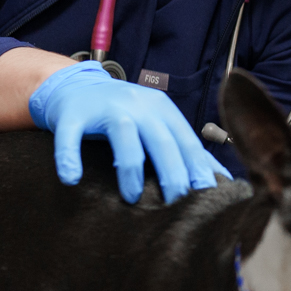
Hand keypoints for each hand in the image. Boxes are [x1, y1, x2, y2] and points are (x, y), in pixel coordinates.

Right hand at [28, 61, 227, 204]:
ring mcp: (105, 107)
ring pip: (124, 136)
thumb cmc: (124, 113)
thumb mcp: (156, 123)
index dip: (198, 168)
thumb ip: (183, 147)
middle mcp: (138, 105)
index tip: (208, 196)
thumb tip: (221, 178)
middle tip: (177, 204)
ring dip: (131, 169)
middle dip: (172, 173)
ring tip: (133, 198)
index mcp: (162, 109)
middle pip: (161, 140)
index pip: (186, 141)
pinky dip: (69, 158)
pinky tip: (71, 179)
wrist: (76, 86)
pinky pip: (71, 137)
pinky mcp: (72, 114)